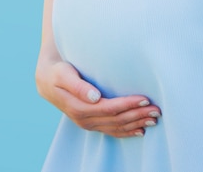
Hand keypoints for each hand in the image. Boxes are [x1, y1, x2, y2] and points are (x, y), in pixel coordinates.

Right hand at [36, 60, 161, 137]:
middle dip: (137, 115)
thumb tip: (95, 97)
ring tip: (154, 119)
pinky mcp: (91, 123)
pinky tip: (140, 131)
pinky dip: (127, 132)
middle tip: (157, 110)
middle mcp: (84, 119)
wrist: (45, 79)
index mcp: (79, 108)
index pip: (109, 108)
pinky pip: (111, 131)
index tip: (144, 99)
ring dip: (136, 124)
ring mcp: (88, 123)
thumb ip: (78, 86)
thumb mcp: (64, 74)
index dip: (128, 105)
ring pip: (116, 127)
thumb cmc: (57, 71)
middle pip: (116, 120)